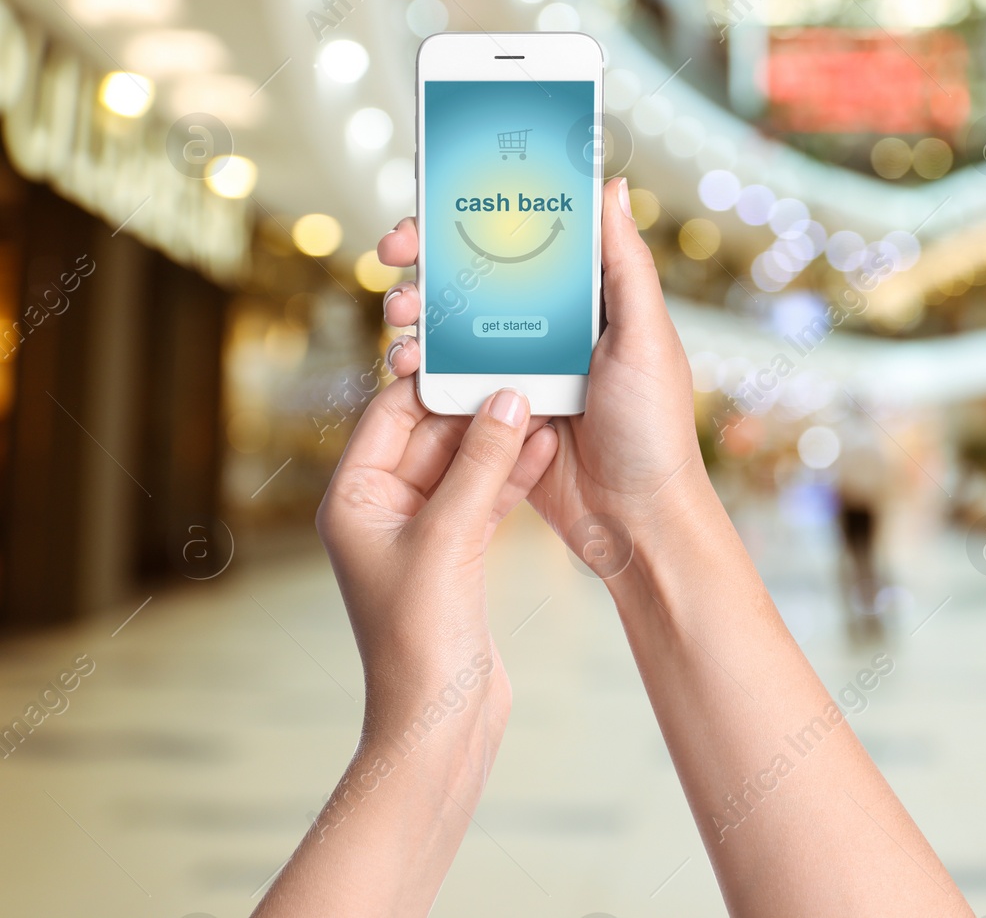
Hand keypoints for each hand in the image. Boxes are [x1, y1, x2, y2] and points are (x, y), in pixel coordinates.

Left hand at [316, 378, 555, 730]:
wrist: (441, 721)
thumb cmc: (420, 638)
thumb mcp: (449, 538)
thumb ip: (479, 465)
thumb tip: (508, 398)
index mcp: (354, 499)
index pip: (390, 415)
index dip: (433, 380)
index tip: (478, 349)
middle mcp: (382, 510)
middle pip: (431, 435)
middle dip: (477, 406)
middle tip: (523, 371)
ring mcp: (422, 533)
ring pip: (463, 465)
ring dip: (501, 437)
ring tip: (545, 402)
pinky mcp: (458, 554)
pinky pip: (484, 496)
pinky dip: (512, 474)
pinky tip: (546, 448)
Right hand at [378, 178, 709, 572]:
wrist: (635, 518)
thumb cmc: (655, 428)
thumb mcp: (647, 337)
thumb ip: (625, 265)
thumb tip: (608, 186)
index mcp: (590, 300)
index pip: (529, 238)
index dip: (484, 213)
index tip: (442, 197)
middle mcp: (551, 326)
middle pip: (477, 274)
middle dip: (429, 257)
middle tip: (397, 251)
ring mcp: (519, 369)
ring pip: (452, 323)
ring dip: (416, 309)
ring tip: (400, 315)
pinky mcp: (495, 412)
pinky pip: (447, 378)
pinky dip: (419, 366)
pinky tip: (406, 365)